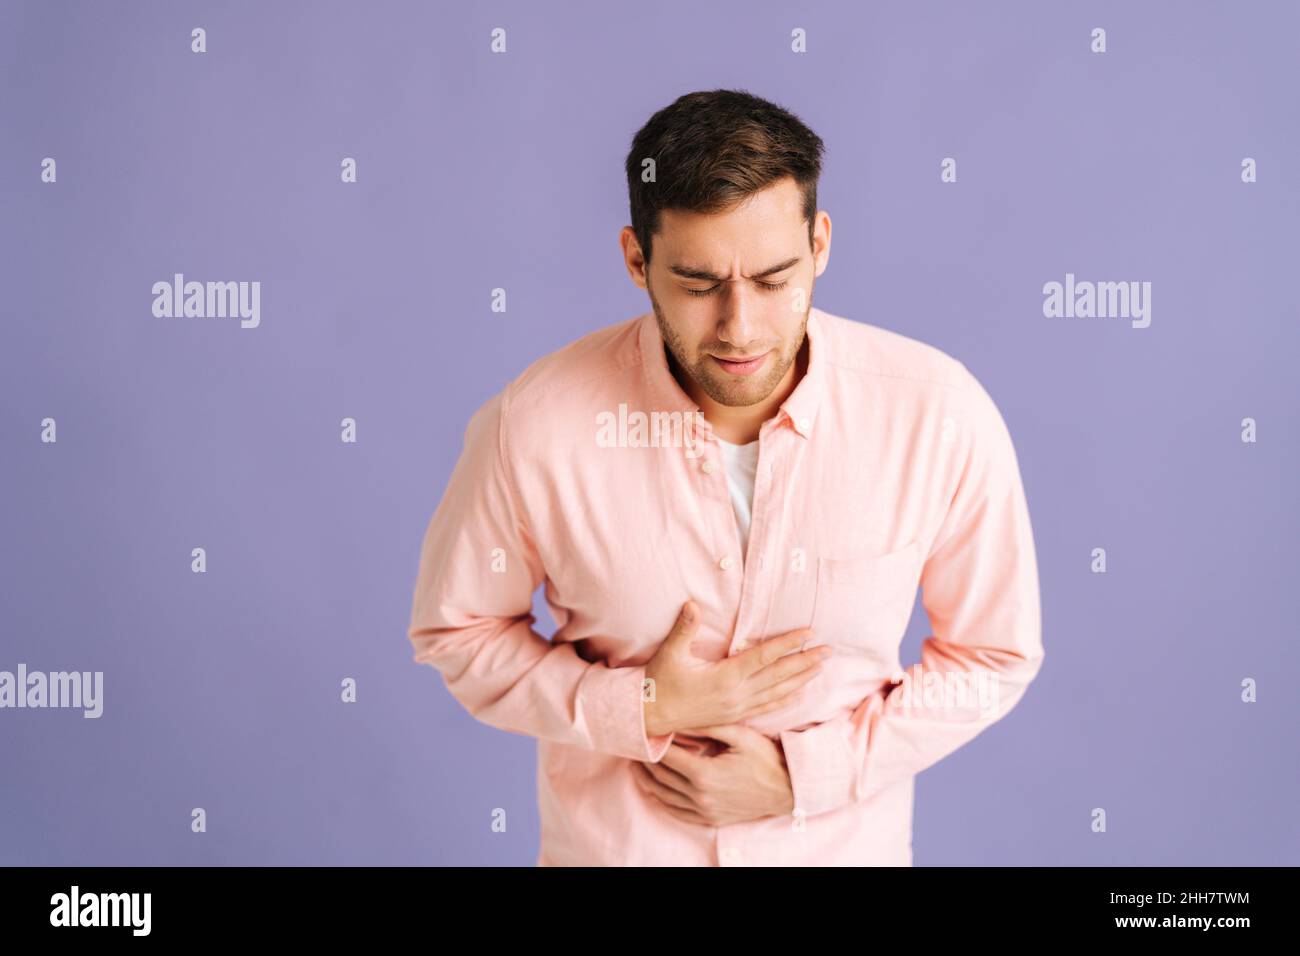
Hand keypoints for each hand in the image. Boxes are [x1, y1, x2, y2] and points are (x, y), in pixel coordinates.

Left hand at [634, 723, 795, 826]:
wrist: (787, 789)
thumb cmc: (765, 758)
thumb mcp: (740, 735)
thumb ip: (709, 725)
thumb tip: (682, 716)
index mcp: (704, 773)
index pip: (667, 757)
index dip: (652, 744)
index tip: (644, 732)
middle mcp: (700, 795)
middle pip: (661, 776)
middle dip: (645, 760)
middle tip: (635, 746)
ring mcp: (704, 810)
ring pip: (664, 796)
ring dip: (647, 780)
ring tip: (637, 766)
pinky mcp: (709, 819)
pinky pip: (676, 811)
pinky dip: (661, 799)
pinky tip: (655, 789)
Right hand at [642, 601, 830, 736]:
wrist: (652, 716)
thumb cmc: (660, 682)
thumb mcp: (670, 653)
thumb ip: (684, 628)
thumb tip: (692, 603)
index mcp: (725, 677)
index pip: (765, 656)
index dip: (788, 644)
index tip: (809, 633)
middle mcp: (737, 694)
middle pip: (779, 675)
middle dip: (806, 662)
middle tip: (829, 650)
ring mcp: (738, 708)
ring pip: (778, 693)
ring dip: (801, 680)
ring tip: (821, 668)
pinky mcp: (735, 716)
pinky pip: (767, 708)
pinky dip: (786, 700)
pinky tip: (799, 694)